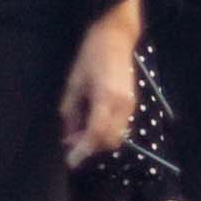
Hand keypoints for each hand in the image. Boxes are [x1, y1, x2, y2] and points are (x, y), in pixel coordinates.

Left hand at [58, 8, 142, 166]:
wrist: (115, 38)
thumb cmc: (90, 57)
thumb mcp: (73, 85)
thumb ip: (70, 113)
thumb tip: (68, 137)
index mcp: (106, 98)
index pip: (96, 134)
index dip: (83, 151)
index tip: (70, 162)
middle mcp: (122, 105)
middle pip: (109, 140)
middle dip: (90, 148)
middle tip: (71, 144)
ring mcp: (130, 105)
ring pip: (117, 136)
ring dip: (98, 141)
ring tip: (79, 134)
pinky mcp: (132, 104)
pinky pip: (120, 127)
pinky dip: (106, 133)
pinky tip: (91, 125)